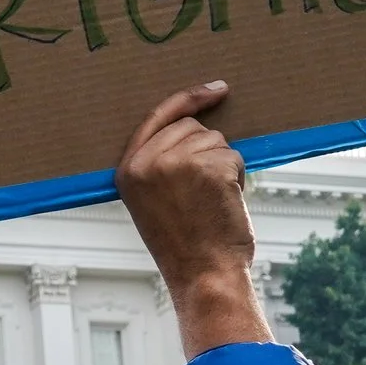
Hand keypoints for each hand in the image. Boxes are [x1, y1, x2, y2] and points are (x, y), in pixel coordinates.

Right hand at [117, 81, 272, 356]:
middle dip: (207, 151)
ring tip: (212, 202)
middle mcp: (148, 161)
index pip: (158, 116)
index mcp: (127, 169)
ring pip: (216, 140)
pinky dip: (238, 178)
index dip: (189, 100)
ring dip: (223, 166)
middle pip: (192, 127)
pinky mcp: (208, 168)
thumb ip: (158, 165)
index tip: (215, 90)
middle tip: (206, 191)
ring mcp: (178, 162)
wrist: (203, 274)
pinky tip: (225, 203)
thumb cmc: (184, 244)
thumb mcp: (151, 202)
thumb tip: (193, 128)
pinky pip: (234, 157)